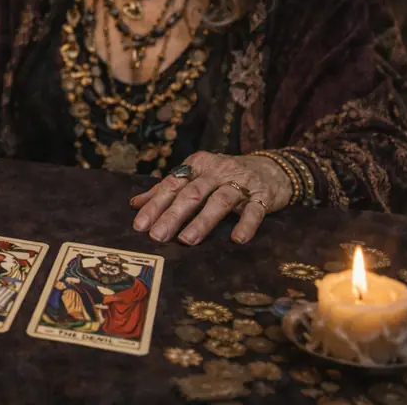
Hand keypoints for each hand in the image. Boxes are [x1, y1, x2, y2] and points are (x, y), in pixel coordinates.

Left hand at [129, 152, 292, 245]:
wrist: (272, 168)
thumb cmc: (225, 176)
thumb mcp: (196, 176)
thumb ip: (167, 189)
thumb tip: (135, 204)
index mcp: (197, 165)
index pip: (172, 185)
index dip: (155, 205)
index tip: (140, 225)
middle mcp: (217, 171)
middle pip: (192, 193)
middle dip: (173, 215)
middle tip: (157, 236)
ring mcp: (241, 182)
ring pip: (219, 201)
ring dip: (202, 221)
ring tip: (187, 240)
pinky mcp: (263, 195)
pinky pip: (255, 210)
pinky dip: (246, 224)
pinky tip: (237, 239)